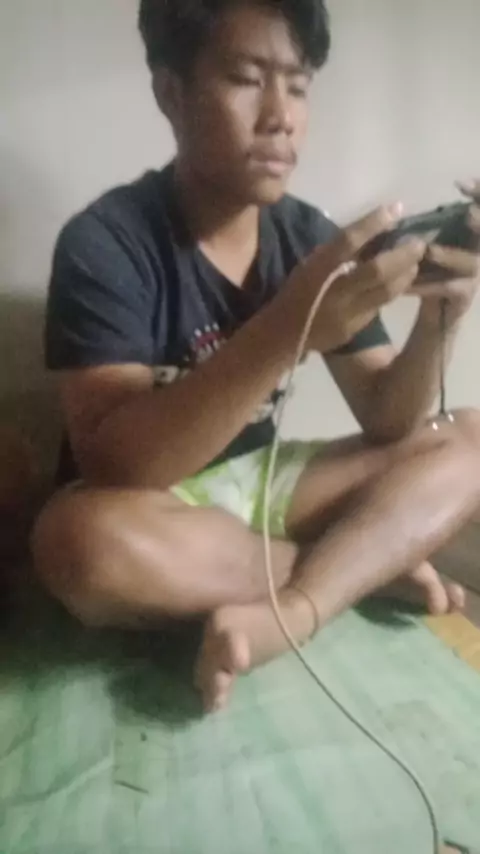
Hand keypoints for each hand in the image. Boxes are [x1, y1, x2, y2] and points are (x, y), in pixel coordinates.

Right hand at [287, 203, 424, 352]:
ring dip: (405, 274)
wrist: (282, 335)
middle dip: (402, 254)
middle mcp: (334, 290)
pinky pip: (380, 306)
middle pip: (377, 270)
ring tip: (415, 262)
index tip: (395, 208)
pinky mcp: (355, 327)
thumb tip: (372, 233)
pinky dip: (393, 291)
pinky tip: (401, 282)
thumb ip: (337, 254)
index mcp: (317, 268)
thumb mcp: (310, 266)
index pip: (348, 241)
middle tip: (418, 243)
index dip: (373, 223)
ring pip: (386, 291)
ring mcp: (346, 312)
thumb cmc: (295, 293)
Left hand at [413, 180, 479, 327]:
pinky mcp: (466, 296)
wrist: (434, 316)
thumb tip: (393, 210)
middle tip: (469, 213)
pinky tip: (409, 284)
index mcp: (469, 235)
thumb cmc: (430, 276)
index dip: (478, 194)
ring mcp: (475, 274)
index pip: (479, 208)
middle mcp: (478, 251)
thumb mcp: (424, 248)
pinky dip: (429, 285)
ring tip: (429, 251)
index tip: (461, 184)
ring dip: (449, 255)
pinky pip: (449, 288)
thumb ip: (420, 230)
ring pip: (470, 261)